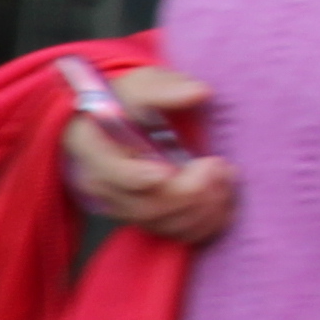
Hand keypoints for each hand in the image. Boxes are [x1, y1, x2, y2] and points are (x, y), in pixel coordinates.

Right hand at [63, 65, 234, 247]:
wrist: (124, 121)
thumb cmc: (130, 100)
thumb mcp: (143, 85)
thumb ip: (166, 89)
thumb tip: (199, 92)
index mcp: (93, 149)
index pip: (112, 174)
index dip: (139, 178)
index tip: (170, 169)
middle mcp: (105, 186)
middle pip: (145, 207)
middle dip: (189, 192)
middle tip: (218, 165)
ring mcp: (126, 208)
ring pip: (166, 225)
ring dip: (204, 207)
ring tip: (226, 176)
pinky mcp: (149, 220)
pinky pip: (179, 235)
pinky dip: (208, 223)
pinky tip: (224, 199)